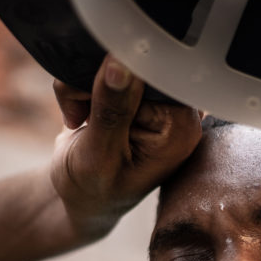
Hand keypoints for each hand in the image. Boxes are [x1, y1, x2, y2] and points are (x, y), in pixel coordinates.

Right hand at [50, 54, 201, 238]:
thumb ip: (112, 110)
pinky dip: (80, 86)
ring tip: (80, 117)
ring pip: (112, 62)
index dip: (119, 78)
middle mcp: (176, 112)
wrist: (79, 199)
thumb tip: (120, 62)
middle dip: (95, 82)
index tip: (95, 103)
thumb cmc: (93, 189)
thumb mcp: (99, 155)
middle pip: (134, 64)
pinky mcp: (134, 94)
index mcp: (181, 128)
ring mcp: (156, 103)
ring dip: (82, 84)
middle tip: (81, 115)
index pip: (153, 74)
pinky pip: (103, 68)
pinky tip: (81, 113)